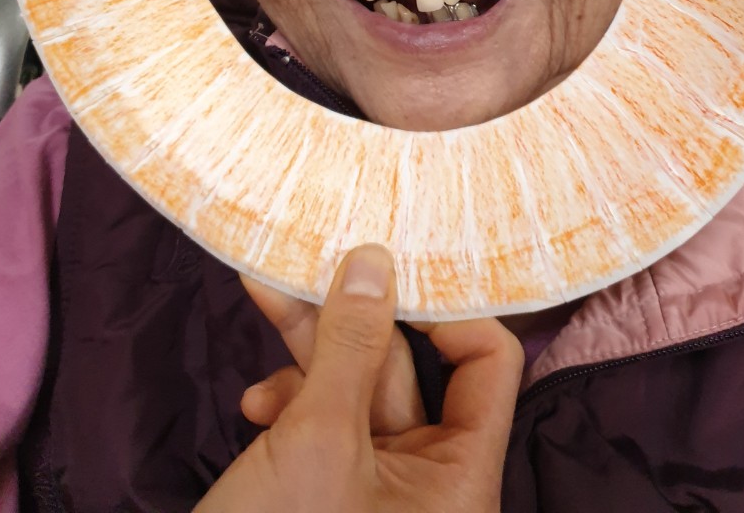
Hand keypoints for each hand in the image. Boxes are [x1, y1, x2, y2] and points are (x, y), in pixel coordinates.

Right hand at [193, 244, 523, 512]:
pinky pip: (324, 417)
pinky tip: (255, 403)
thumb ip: (350, 345)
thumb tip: (376, 258)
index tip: (390, 268)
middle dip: (351, 317)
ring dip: (309, 347)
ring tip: (265, 299)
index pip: (488, 366)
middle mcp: (429, 481)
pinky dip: (291, 397)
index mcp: (458, 481)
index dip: (448, 310)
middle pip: (408, 366)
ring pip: (356, 383)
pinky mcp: (329, 486)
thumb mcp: (317, 440)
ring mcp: (376, 485)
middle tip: (307, 264)